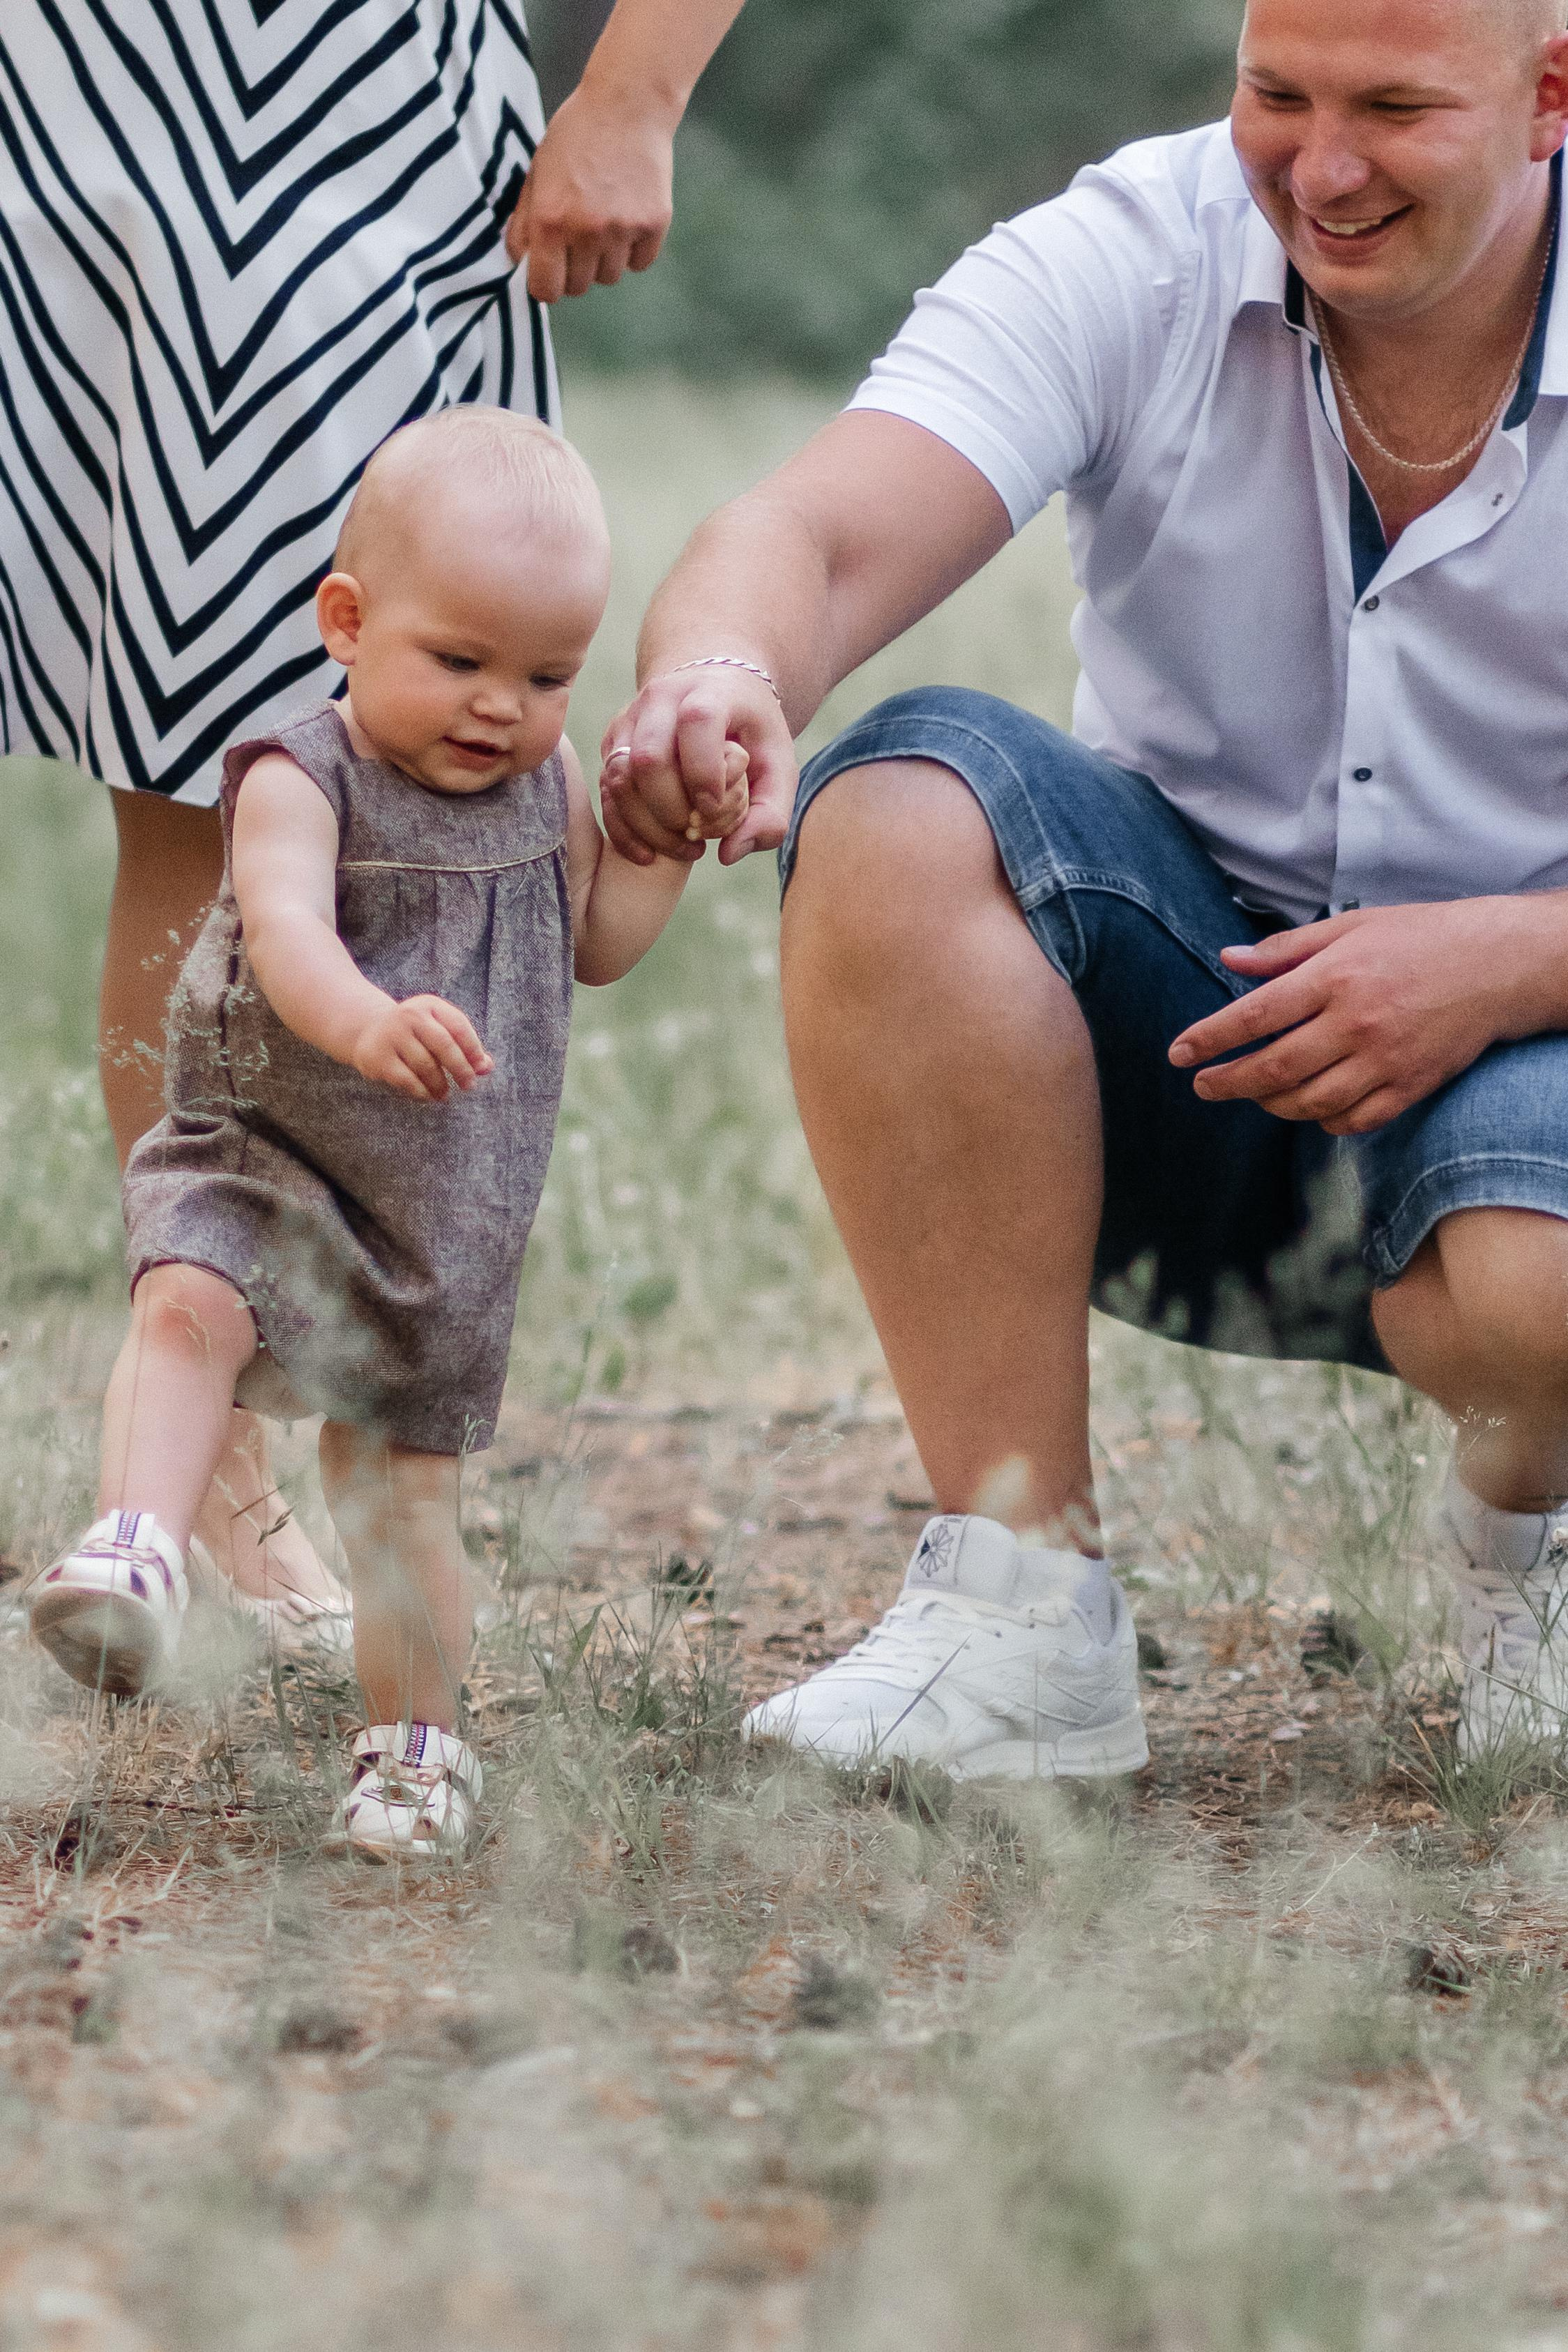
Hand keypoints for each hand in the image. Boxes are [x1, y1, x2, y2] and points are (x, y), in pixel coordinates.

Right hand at [351, 994, 493, 1101]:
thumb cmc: (415, 1033)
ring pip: (426, 1066)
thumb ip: (464, 1045)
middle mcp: (409, 1015)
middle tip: (469, 1086)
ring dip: (440, 1085)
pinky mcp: (377, 1057)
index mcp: (429, 1005)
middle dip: (461, 1069)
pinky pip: (407, 1080)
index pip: (458, 1026)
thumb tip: (487, 1067)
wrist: (369, 1029)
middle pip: (444, 1045)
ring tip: (445, 1094)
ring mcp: (391, 1035)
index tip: (481, 1069)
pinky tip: (428, 1095)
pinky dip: (422, 1091)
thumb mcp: (438, 1029)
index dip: (474, 1050)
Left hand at [505, 82, 674, 303]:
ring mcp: (623, 230)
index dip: (546, 285)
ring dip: (604, 259)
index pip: (546, 290)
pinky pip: (639, 263)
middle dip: (575, 269)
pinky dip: (633, 250)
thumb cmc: (576, 135)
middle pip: (579, 287)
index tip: (550, 272)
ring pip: (609, 276)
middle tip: (578, 237)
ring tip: (604, 220)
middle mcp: (586, 231)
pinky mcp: (653, 225)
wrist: (627, 103)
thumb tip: (518, 261)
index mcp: (550, 220)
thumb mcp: (538, 171)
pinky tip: (627, 217)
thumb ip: (524, 220)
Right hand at [599, 670, 794, 867]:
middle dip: (672, 810)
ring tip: (684, 844)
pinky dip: (624, 831)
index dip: (704, 770)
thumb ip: (770, 814)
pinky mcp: (613, 745)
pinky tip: (649, 854)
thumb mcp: (779, 768)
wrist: (714, 691)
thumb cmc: (751, 735)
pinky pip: (606, 793)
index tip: (715, 807)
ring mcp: (631, 721)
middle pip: (648, 757)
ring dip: (648, 826)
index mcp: (710, 692)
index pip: (697, 721)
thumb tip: (728, 854)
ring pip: (619, 777)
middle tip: (700, 834)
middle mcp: (662, 699)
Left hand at [1167, 898, 1558, 1135]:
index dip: (1210, 1038)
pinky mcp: (1410, 1086)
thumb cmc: (1420, 938)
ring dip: (1271, 1104)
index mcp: (1335, 976)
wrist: (1498, 965)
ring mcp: (1385, 1060)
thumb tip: (1229, 958)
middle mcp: (1356, 1023)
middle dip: (1228, 1083)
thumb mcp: (1351, 926)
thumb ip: (1287, 948)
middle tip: (1203, 1086)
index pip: (1255, 1016)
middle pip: (1273, 1069)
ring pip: (1308, 1102)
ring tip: (1254, 1094)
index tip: (1178, 1054)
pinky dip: (1323, 1121)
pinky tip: (1309, 1108)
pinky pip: (1353, 1120)